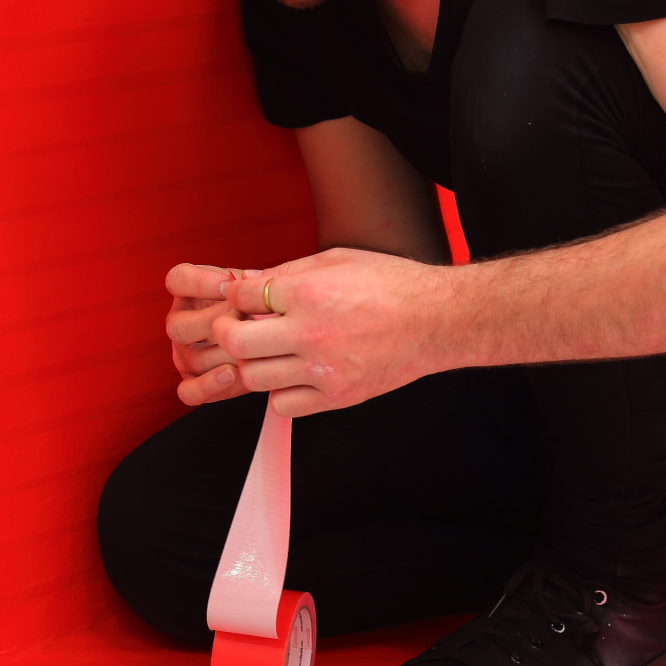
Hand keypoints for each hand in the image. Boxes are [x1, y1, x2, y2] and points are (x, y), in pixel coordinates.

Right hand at [164, 263, 261, 406]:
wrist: (278, 339)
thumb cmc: (267, 308)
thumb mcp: (262, 289)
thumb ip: (253, 283)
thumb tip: (245, 280)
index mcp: (190, 293)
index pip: (177, 280)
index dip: (201, 282)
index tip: (230, 285)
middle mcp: (181, 323)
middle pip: (178, 325)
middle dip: (214, 322)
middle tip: (244, 320)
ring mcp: (184, 354)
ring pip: (189, 358)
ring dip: (222, 353)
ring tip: (251, 348)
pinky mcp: (193, 382)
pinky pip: (188, 391)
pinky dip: (208, 385)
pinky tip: (233, 374)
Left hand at [215, 248, 459, 415]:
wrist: (437, 320)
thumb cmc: (392, 284)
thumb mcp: (338, 260)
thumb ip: (289, 271)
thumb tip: (248, 280)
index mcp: (310, 291)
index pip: (243, 296)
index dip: (237, 295)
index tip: (244, 298)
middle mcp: (312, 331)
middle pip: (237, 341)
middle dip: (228, 332)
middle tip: (237, 327)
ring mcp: (323, 368)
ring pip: (255, 377)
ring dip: (253, 363)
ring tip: (268, 352)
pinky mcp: (337, 395)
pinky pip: (284, 405)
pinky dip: (281, 392)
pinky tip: (293, 374)